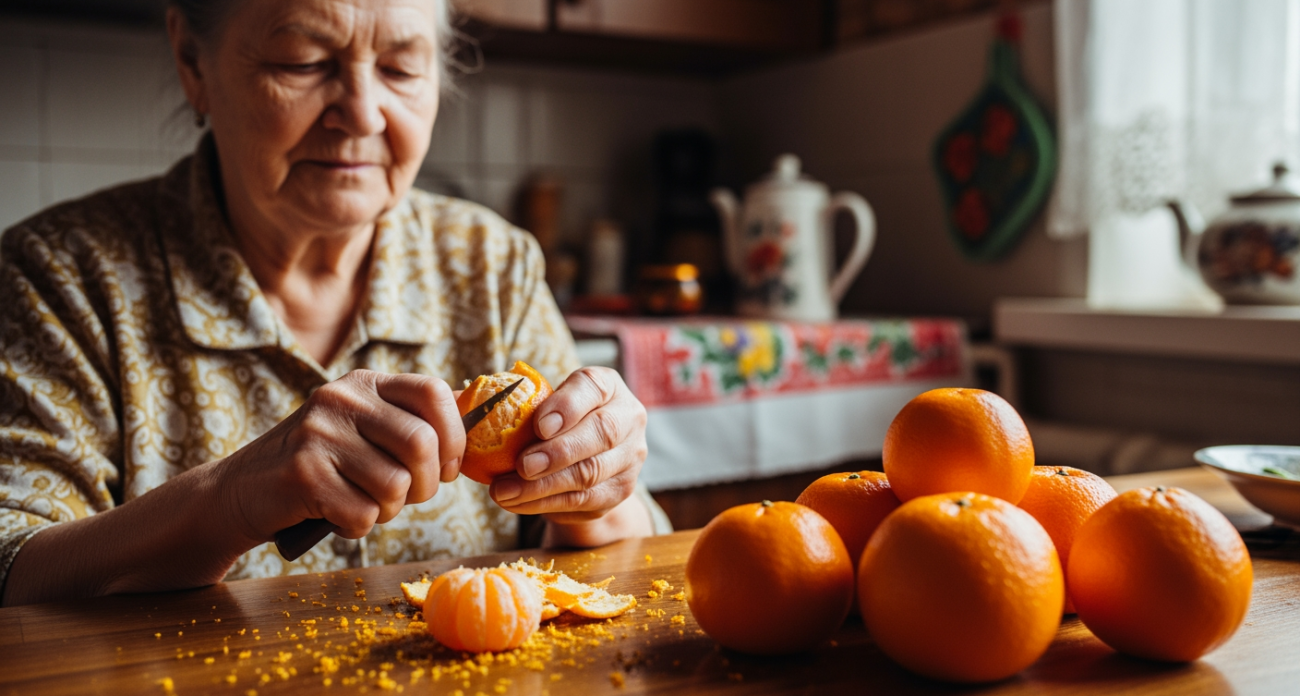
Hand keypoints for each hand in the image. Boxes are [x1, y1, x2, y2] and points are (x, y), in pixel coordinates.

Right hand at [217, 370, 464, 542]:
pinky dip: (358, 526)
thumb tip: (474, 430)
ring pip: (396, 486)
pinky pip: (364, 514)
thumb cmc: (320, 466)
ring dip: (389, 510)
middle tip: (407, 496)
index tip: (448, 466)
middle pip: (423, 445)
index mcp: (364, 383)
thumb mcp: (362, 430)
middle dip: (427, 485)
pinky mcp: (302, 475)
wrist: (240, 491)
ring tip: (363, 503)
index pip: (435, 392)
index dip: (455, 436)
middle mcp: (341, 399)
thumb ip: (409, 425)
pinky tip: (335, 514)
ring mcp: (319, 434)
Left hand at [488, 367, 648, 529]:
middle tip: (521, 466)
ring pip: (591, 474)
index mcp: (607, 386)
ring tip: (504, 492)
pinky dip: (548, 505)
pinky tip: (517, 504)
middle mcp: (628, 418)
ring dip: (544, 486)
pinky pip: (585, 502)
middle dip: (558, 452)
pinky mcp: (621, 491)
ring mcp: (630, 457)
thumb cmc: (553, 420)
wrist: (587, 455)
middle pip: (601, 434)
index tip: (538, 425)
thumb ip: (517, 401)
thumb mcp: (542, 401)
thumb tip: (462, 404)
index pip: (592, 387)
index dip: (567, 406)